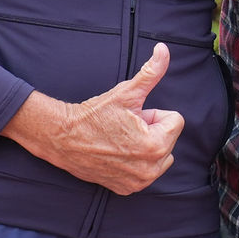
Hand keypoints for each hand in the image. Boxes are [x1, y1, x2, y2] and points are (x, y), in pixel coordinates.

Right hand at [1, 43, 184, 194]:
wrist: (63, 137)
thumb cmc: (94, 114)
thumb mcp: (126, 92)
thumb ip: (151, 71)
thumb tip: (164, 48)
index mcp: (156, 146)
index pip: (175, 121)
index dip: (153, 114)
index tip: (132, 116)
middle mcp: (151, 169)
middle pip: (168, 139)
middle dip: (151, 130)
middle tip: (124, 127)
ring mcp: (139, 182)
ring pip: (159, 156)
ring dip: (146, 146)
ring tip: (120, 140)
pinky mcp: (127, 189)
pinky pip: (145, 171)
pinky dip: (135, 162)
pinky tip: (115, 154)